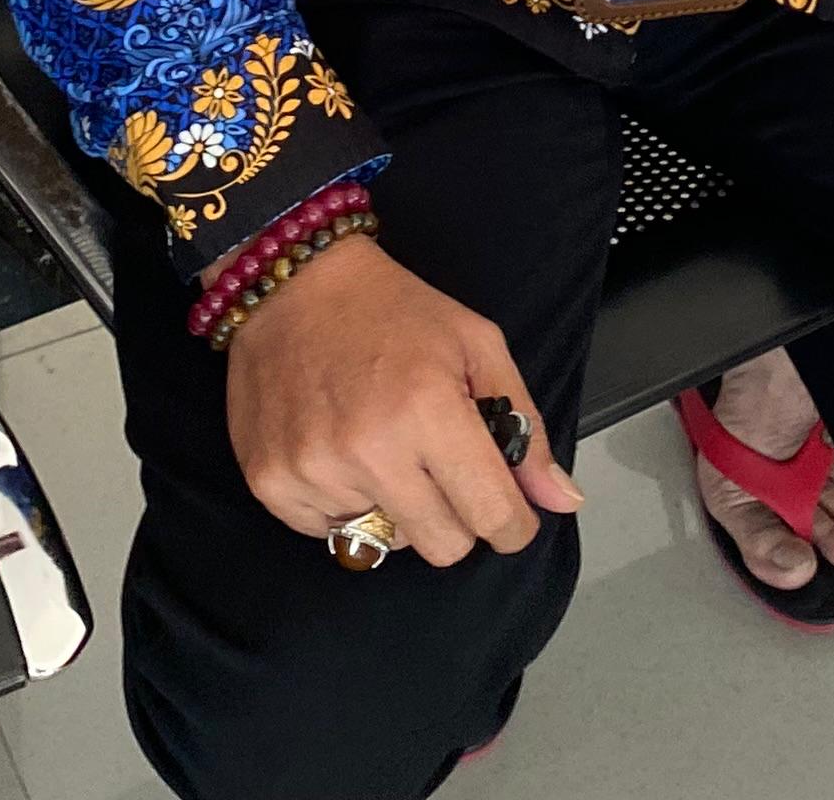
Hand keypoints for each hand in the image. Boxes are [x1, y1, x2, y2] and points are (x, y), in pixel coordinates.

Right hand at [222, 234, 582, 565]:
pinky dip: (344, 506)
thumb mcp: (477, 345)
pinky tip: (340, 452)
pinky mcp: (270, 483)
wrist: (291, 284)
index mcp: (429, 410)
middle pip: (443, 548)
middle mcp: (369, 450)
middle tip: (442, 470)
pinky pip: (329, 535)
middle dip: (457, 518)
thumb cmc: (393, 310)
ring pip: (386, 543)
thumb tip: (563, 500)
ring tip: (381, 447)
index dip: (512, 524)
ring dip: (395, 508)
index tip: (509, 514)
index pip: (491, 517)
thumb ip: (524, 427)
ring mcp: (314, 471)